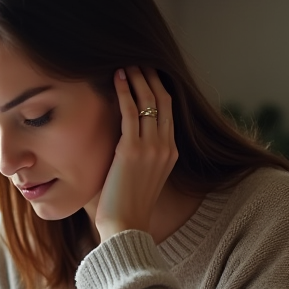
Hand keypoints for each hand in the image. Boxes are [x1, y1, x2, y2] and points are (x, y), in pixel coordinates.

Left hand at [94, 67, 177, 241]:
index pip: (169, 111)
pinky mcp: (132, 150)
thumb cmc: (126, 207)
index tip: (148, 73)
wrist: (126, 228)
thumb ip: (139, 156)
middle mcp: (166, 147)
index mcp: (171, 153)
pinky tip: (116, 78)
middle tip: (138, 61)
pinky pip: (130, 112)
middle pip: (163, 100)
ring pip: (148, 101)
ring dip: (137, 79)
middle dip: (150, 77)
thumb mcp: (141, 177)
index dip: (159, 88)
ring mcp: (152, 147)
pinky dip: (124, 92)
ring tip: (126, 64)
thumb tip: (123, 142)